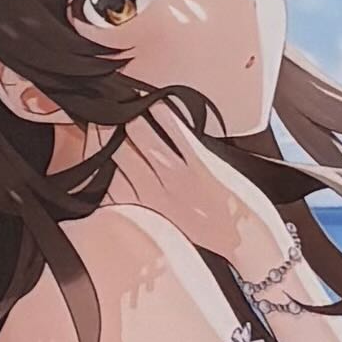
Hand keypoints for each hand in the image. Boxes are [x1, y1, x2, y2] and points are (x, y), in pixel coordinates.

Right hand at [111, 107, 298, 284]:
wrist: (250, 243)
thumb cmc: (213, 232)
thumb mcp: (169, 222)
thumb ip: (145, 199)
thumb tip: (125, 174)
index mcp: (145, 205)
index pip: (106, 173)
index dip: (95, 148)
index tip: (92, 129)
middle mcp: (157, 190)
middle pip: (118, 148)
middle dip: (109, 125)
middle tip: (103, 105)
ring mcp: (180, 176)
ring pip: (141, 136)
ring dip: (131, 113)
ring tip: (125, 98)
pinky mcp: (204, 166)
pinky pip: (177, 133)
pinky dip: (164, 114)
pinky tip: (155, 102)